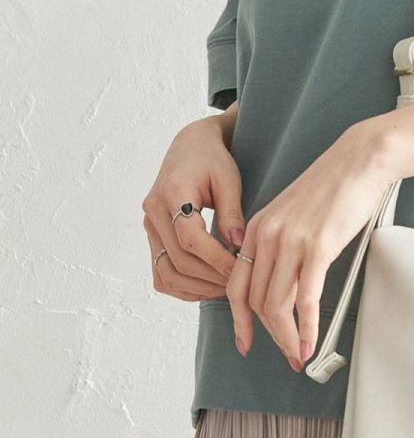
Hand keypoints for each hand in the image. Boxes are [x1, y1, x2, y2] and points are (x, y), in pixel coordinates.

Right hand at [143, 112, 243, 301]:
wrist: (189, 149)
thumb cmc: (213, 161)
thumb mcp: (229, 179)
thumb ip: (232, 212)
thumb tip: (239, 246)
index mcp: (173, 192)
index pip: (189, 237)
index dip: (216, 258)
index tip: (241, 268)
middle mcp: (153, 211)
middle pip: (178, 259)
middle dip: (211, 277)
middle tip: (240, 283)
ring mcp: (149, 226)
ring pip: (166, 272)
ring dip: (197, 287)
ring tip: (227, 288)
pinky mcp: (152, 237)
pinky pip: (161, 273)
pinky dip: (183, 287)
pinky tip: (208, 286)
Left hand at [227, 117, 393, 370]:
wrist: (358, 161)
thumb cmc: (333, 186)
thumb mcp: (295, 215)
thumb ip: (283, 246)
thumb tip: (288, 283)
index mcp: (257, 228)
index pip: (236, 284)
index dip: (238, 319)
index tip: (245, 340)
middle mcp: (267, 236)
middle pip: (255, 300)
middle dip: (267, 336)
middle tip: (284, 354)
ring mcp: (291, 242)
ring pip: (276, 305)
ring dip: (286, 337)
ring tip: (298, 355)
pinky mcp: (318, 247)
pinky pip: (306, 298)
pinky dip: (306, 326)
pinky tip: (310, 341)